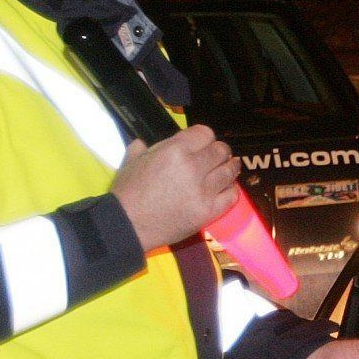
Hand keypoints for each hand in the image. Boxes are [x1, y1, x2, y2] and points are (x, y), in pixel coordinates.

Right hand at [111, 126, 239, 250]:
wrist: (128, 225)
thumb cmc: (127, 193)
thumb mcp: (131, 162)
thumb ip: (142, 149)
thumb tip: (143, 143)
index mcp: (174, 150)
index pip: (205, 133)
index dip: (205, 137)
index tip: (203, 143)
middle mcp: (193, 167)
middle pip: (220, 151)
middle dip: (220, 151)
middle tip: (218, 156)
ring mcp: (203, 190)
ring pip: (229, 172)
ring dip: (230, 168)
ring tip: (230, 167)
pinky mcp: (209, 211)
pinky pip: (231, 196)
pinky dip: (232, 189)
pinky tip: (228, 188)